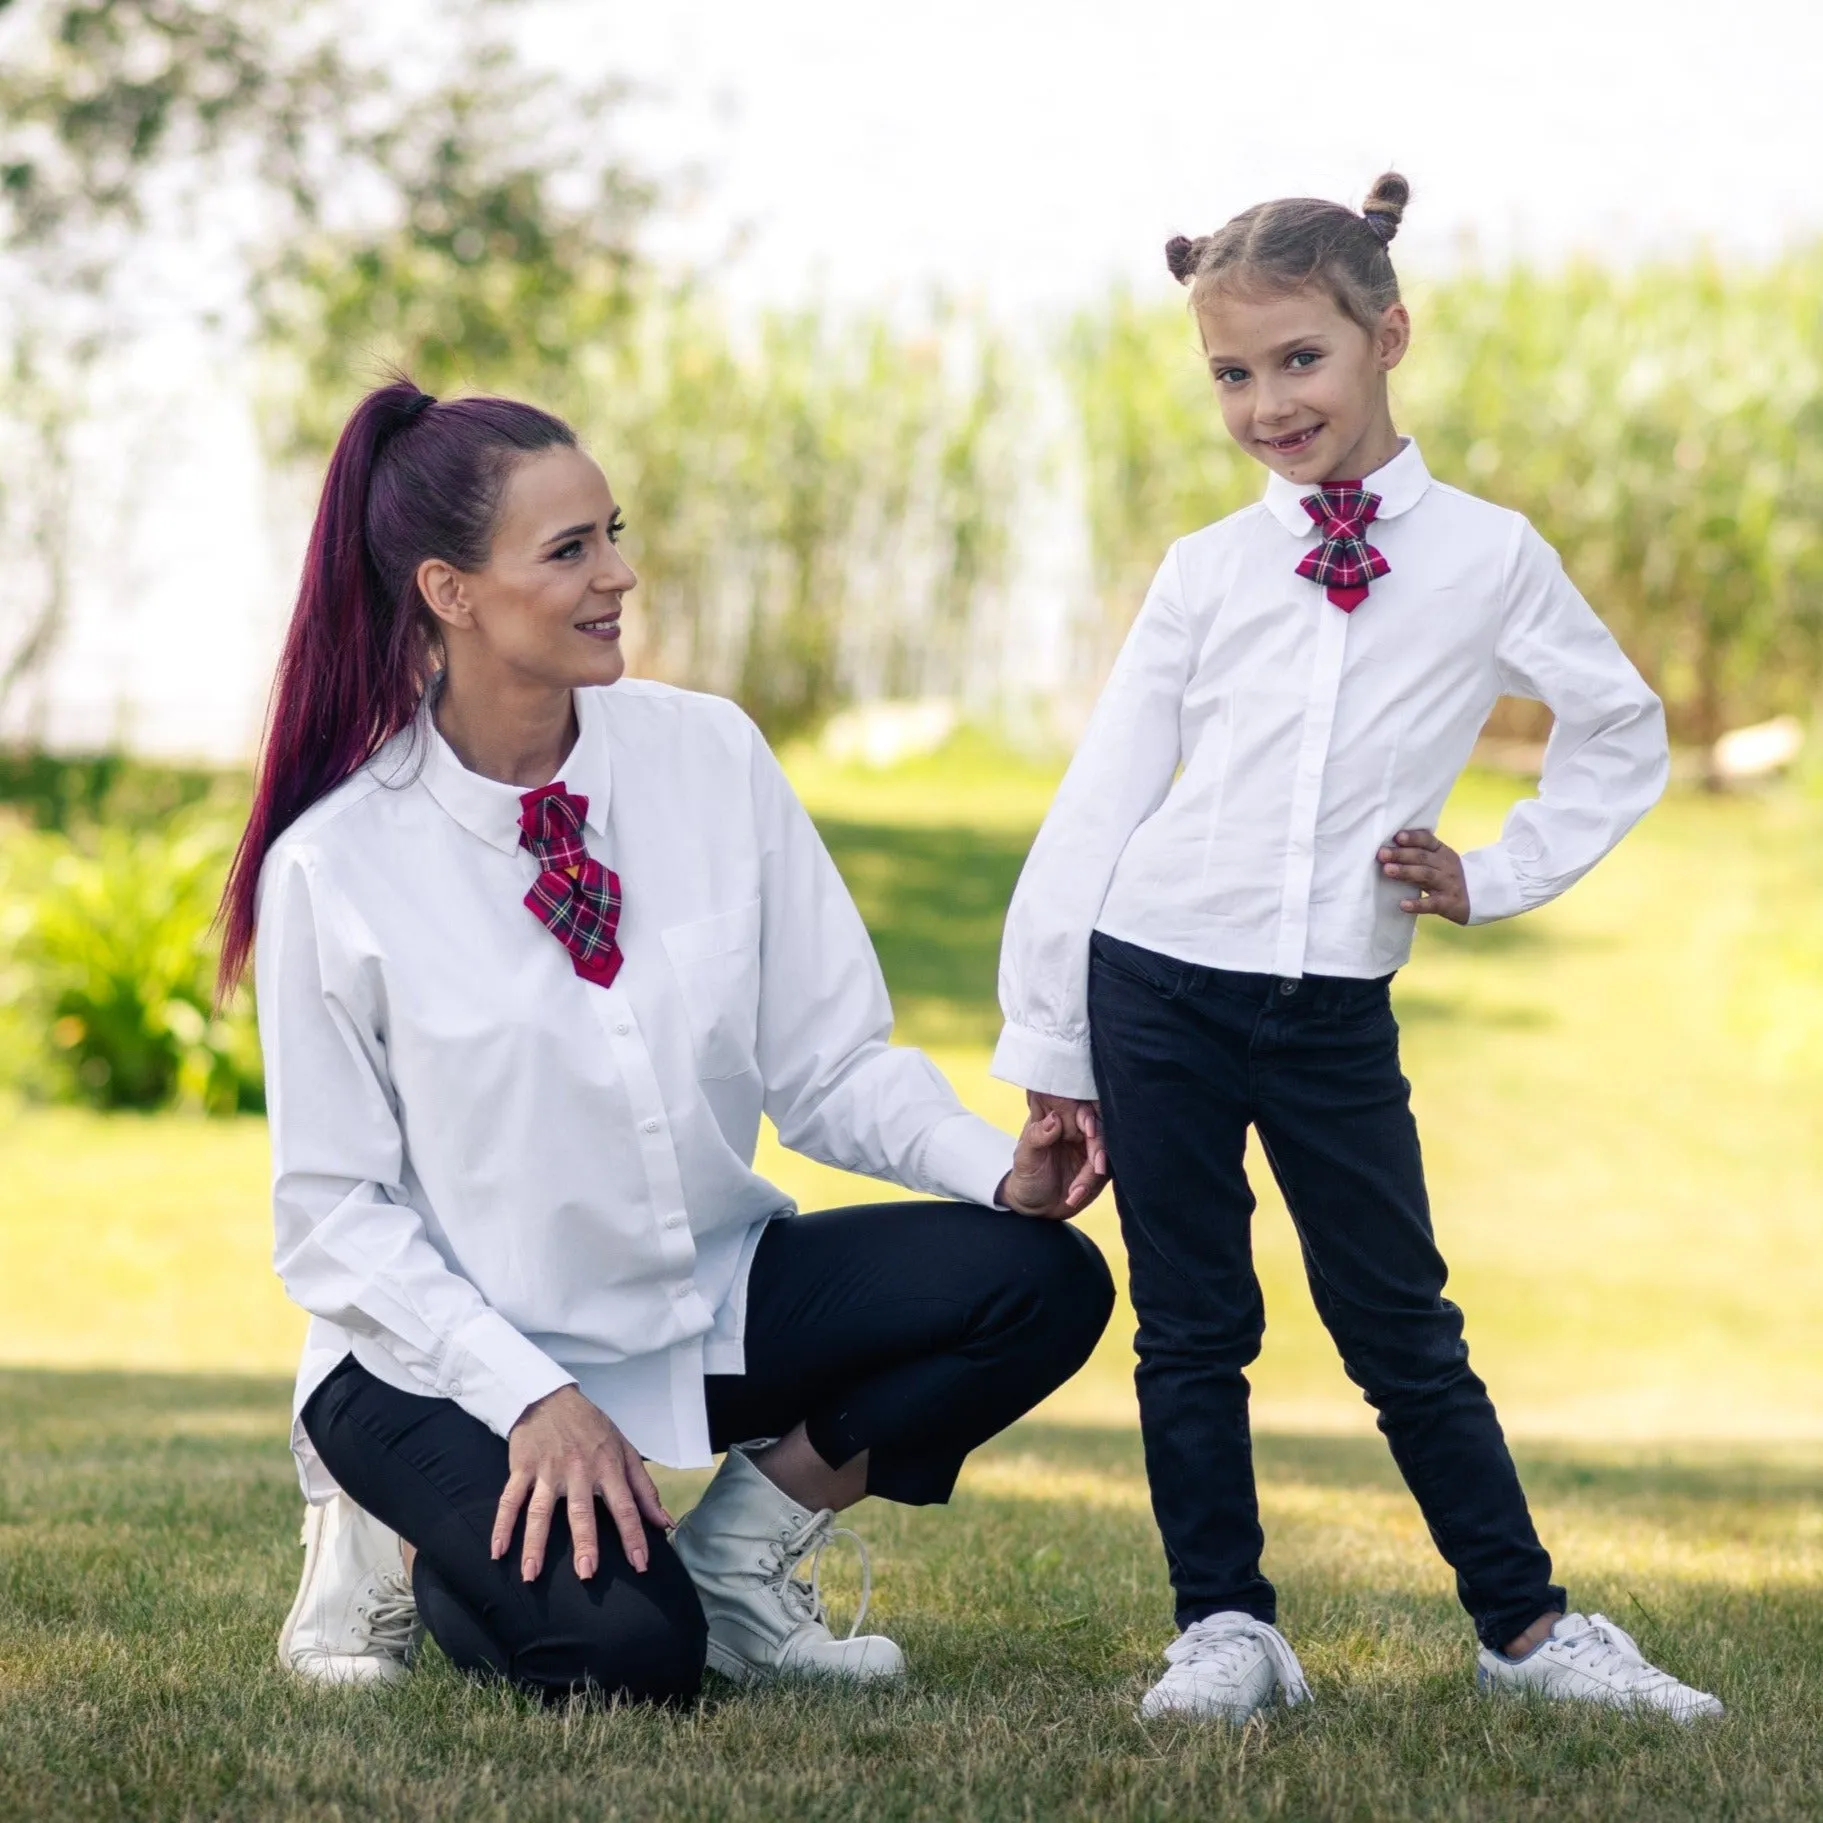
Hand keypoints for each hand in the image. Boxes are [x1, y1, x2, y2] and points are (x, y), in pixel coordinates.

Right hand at [494, 1385, 673, 1582]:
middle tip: (587, 1574)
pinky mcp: (522, 1467)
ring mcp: (548, 1470)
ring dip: (534, 1543)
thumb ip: (644, 1489)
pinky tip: (497, 1552)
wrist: (550, 1397)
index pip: (625, 1506)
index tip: (640, 1565)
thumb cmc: (592, 1428)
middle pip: (582, 1510)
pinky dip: (501, 1525)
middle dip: (585, 1542)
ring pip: (540, 1510)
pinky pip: (509, 1499)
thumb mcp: (625, 1450)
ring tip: (531, 1574)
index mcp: (608, 1466)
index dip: (633, 1536)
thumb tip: (665, 1523)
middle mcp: (579, 1470)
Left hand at [995, 1092, 1108, 1219]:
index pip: (1080, 1110)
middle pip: (1100, 1130)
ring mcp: (1091, 1148)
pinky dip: (1092, 1184)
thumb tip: (1054, 1118)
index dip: (1088, 1118)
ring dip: (1093, 1174)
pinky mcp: (1100, 1166)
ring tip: (1075, 1192)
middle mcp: (1079, 1130)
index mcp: (1060, 1119)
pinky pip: (1106, 1171)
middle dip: (1098, 1149)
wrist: (1036, 1204)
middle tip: (1095, 1168)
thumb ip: (1037, 1136)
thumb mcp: (1026, 1156)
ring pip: (1106, 1153)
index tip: (1090, 1132)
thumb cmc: (1027, 1174)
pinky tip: (1075, 1196)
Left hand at [1378, 828, 1470, 923]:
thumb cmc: (1449, 877)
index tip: (1397, 836)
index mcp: (1443, 852)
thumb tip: (1390, 846)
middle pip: (1422, 858)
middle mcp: (1446, 866)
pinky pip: (1432, 903)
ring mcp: (1448, 884)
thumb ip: (1421, 853)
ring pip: (1426, 876)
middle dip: (1401, 854)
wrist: (1479, 897)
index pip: (1428, 841)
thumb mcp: (1440, 861)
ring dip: (1406, 872)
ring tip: (1387, 870)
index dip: (1413, 838)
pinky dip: (1417, 904)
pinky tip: (1403, 905)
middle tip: (1381, 854)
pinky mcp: (1448, 903)